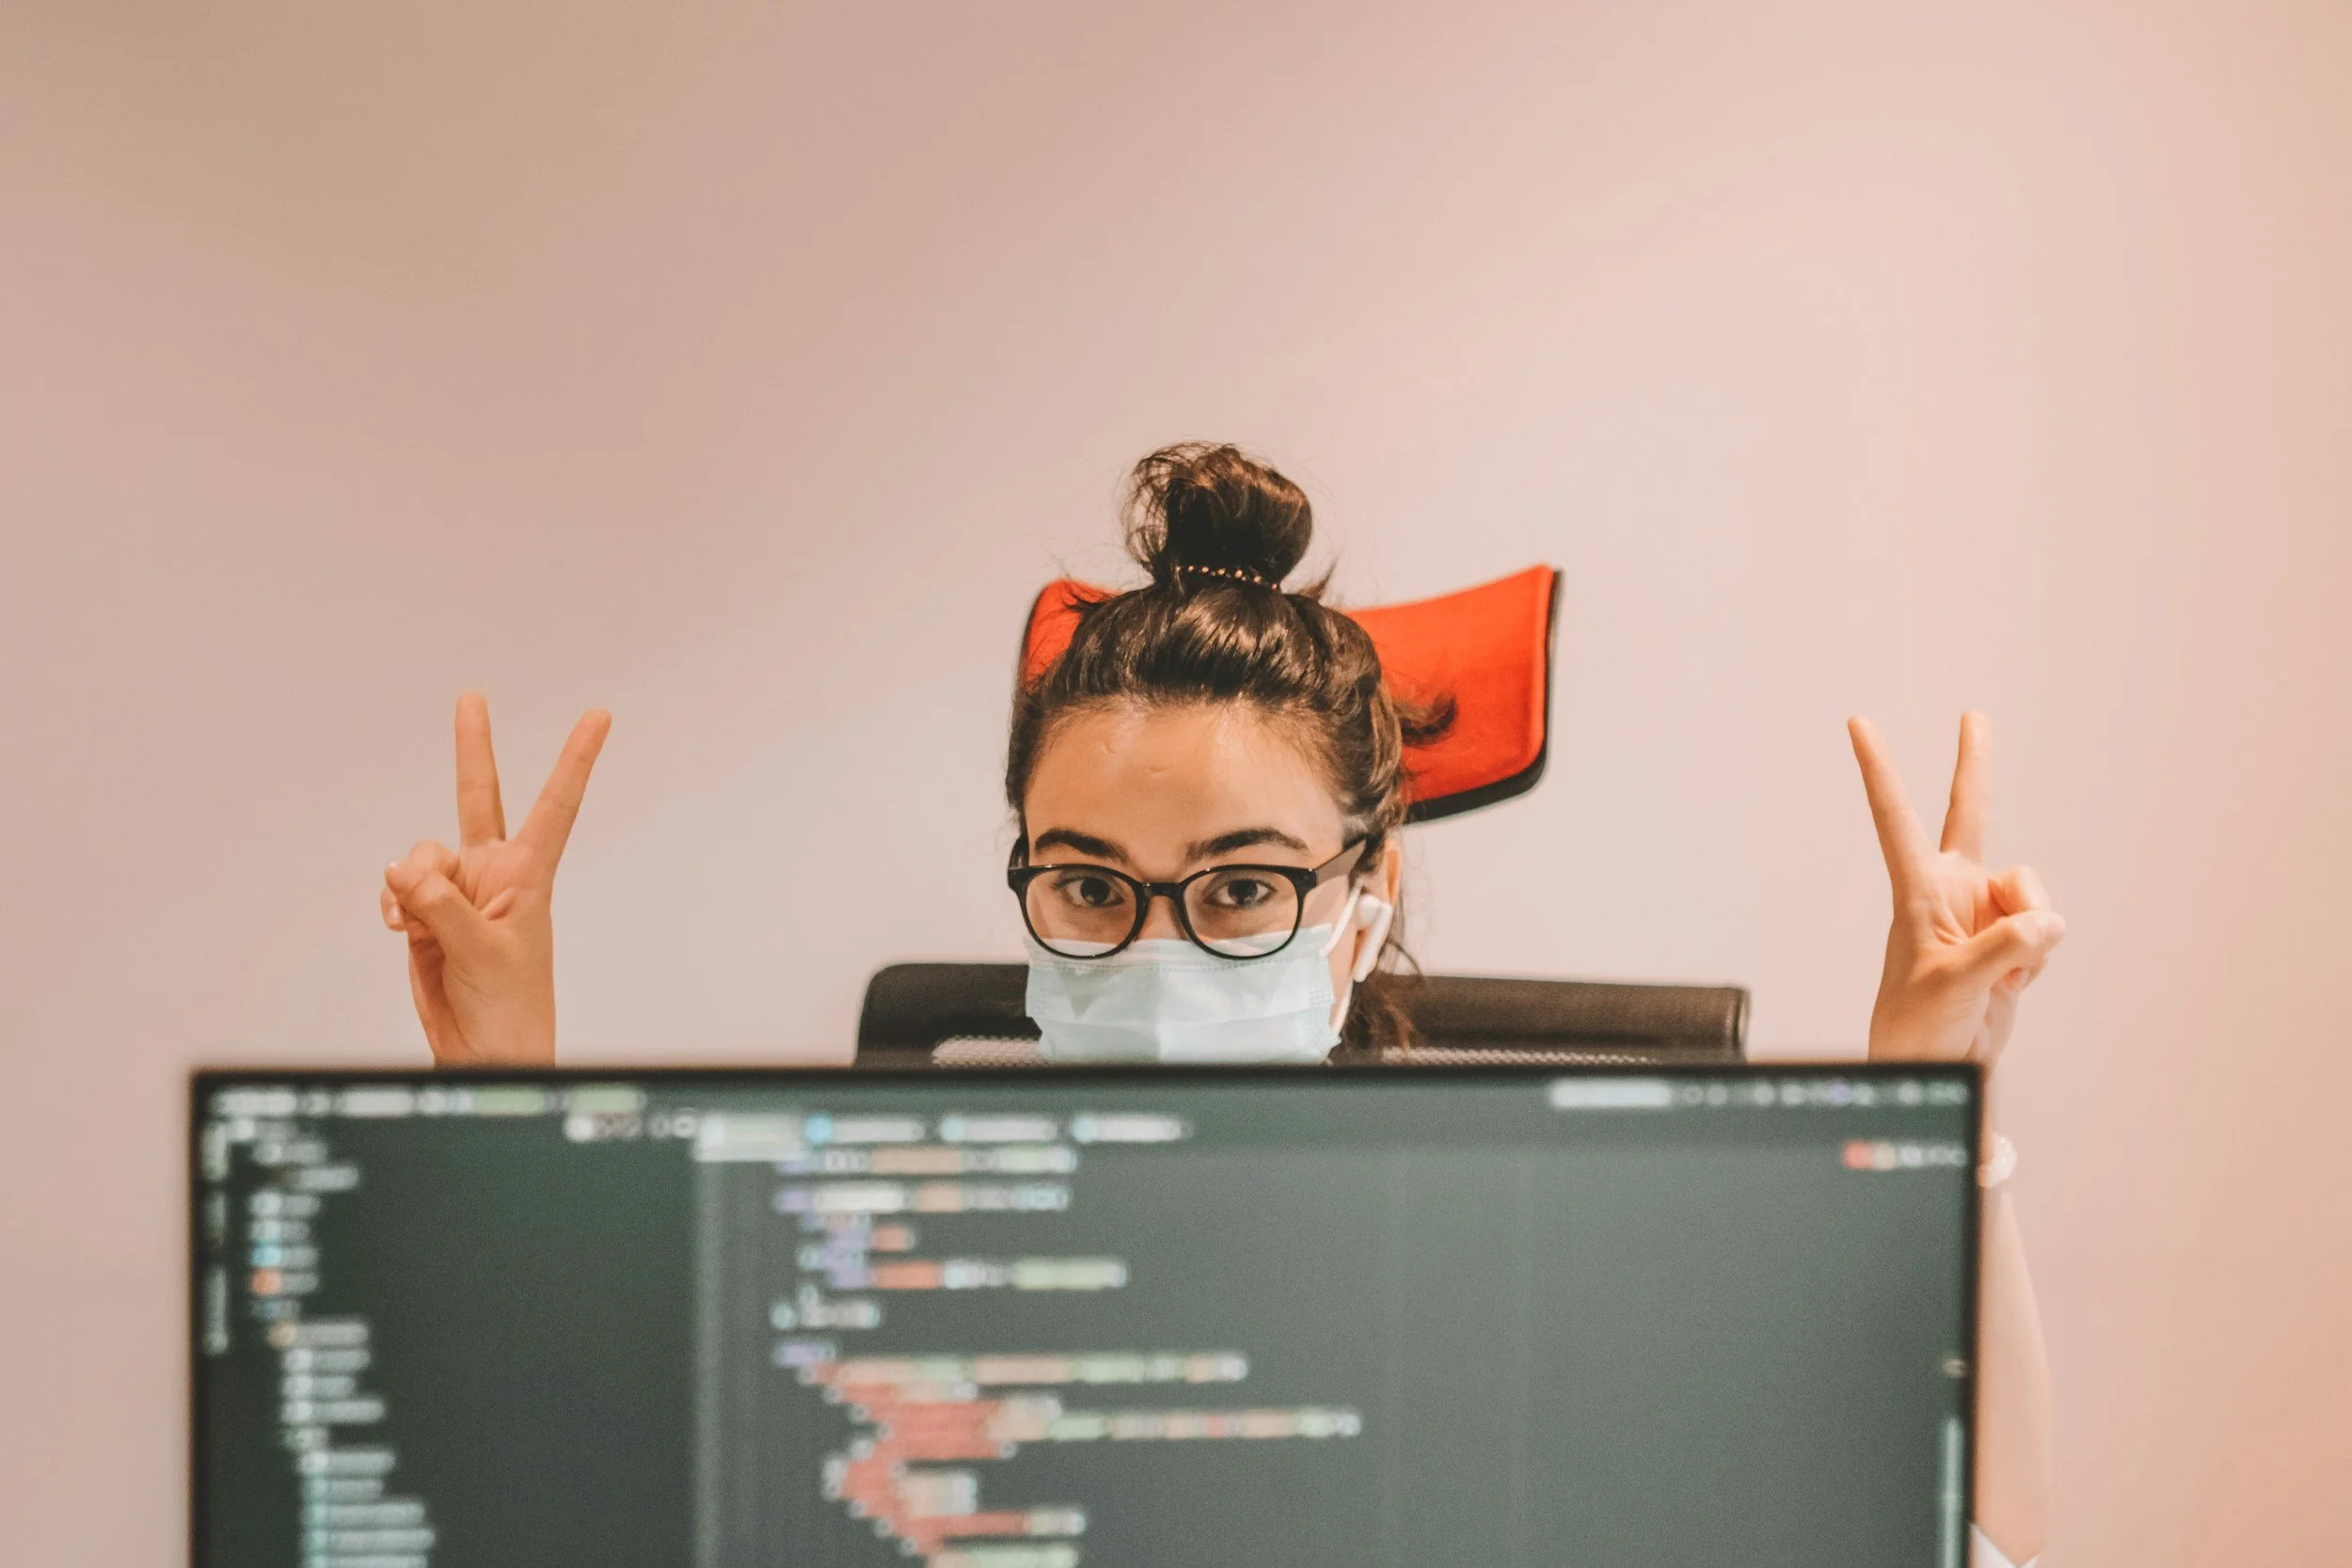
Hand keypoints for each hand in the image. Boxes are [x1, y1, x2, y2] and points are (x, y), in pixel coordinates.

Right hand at [380, 693, 610, 1063]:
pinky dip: (391, 904)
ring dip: (407, 885)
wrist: (483, 1052)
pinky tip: (399, 929)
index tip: (599, 716)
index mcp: (528, 876)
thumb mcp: (481, 949)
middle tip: (472, 697)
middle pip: (480, 798)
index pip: (557, 805)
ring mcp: (457, 892)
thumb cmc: (508, 1007)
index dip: (575, 758)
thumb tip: (401, 867)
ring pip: (418, 855)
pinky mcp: (425, 913)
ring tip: (417, 926)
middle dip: (473, 748)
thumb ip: (439, 903)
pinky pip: (396, 887)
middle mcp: (493, 874)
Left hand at [1849, 712, 2064, 1065]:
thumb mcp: (1956, 982)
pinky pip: (2046, 932)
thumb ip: (2004, 945)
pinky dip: (2037, 960)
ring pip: (2035, 895)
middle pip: (1968, 813)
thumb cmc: (1921, 1025)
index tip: (1857, 722)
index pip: (1894, 815)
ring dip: (2031, 937)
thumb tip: (2050, 923)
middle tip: (1973, 715)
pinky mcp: (2012, 938)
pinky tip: (2010, 983)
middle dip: (1974, 763)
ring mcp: (1984, 912)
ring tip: (2001, 975)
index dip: (1879, 767)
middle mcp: (1952, 890)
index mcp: (1917, 888)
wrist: (1940, 1065)